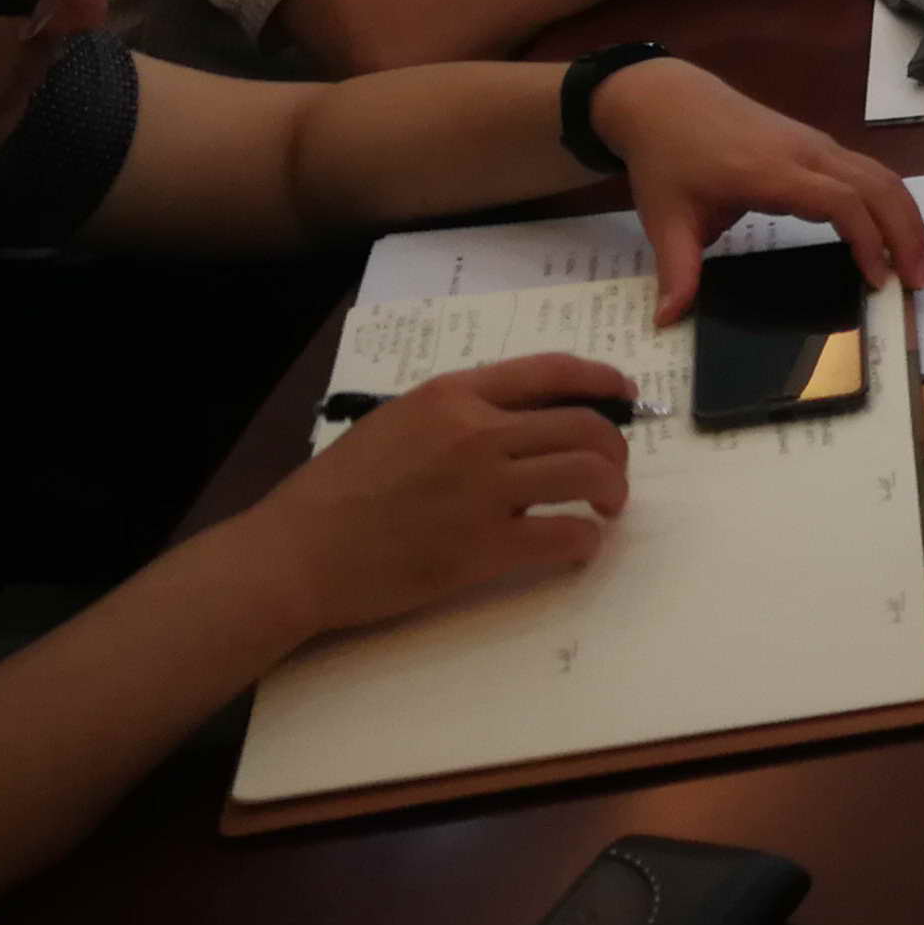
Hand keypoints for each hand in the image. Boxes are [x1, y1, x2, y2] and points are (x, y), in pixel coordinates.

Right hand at [244, 354, 633, 636]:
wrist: (297, 553)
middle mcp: (477, 433)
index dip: (602, 380)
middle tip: (613, 471)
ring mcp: (483, 490)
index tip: (626, 394)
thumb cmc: (339, 490)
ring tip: (607, 506)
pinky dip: (585, 540)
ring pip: (586, 474)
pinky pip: (563, 535)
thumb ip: (459, 416)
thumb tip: (519, 426)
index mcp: (454, 395)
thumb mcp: (398, 422)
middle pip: (583, 425)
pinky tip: (579, 545)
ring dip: (611, 490)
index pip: (551, 372)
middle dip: (615, 447)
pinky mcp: (482, 547)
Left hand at [589, 54, 923, 321]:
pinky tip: (892, 232)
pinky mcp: (816, 144)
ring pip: (881, 174)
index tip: (877, 281)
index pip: (841, 202)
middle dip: (906, 232)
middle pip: (877, 185)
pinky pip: (867, 169)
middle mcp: (805, 152)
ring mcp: (815, 144)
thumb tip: (667, 320)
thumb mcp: (665, 218)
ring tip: (917, 263)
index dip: (867, 240)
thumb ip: (677, 271)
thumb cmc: (667, 157)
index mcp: (771, 171)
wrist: (666, 99)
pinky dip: (890, 201)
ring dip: (906, 215)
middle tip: (918, 281)